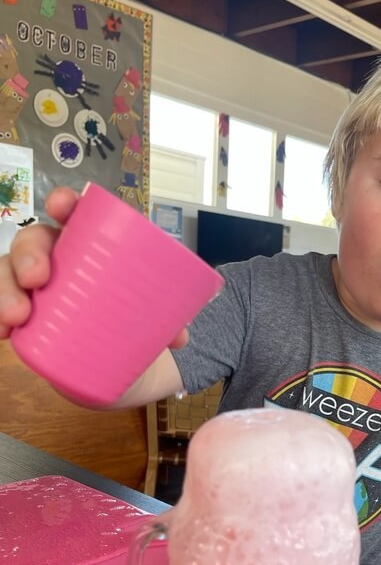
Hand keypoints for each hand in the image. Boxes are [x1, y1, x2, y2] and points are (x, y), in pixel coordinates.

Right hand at [0, 186, 188, 347]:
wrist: (117, 360)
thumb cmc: (132, 319)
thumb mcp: (152, 318)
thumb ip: (167, 323)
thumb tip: (179, 336)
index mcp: (93, 247)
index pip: (76, 214)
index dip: (65, 203)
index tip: (60, 206)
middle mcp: (60, 259)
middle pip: (34, 239)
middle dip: (29, 253)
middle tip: (37, 281)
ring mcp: (38, 286)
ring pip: (9, 272)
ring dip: (5, 290)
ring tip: (15, 317)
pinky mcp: (26, 315)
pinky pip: (3, 306)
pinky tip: (1, 331)